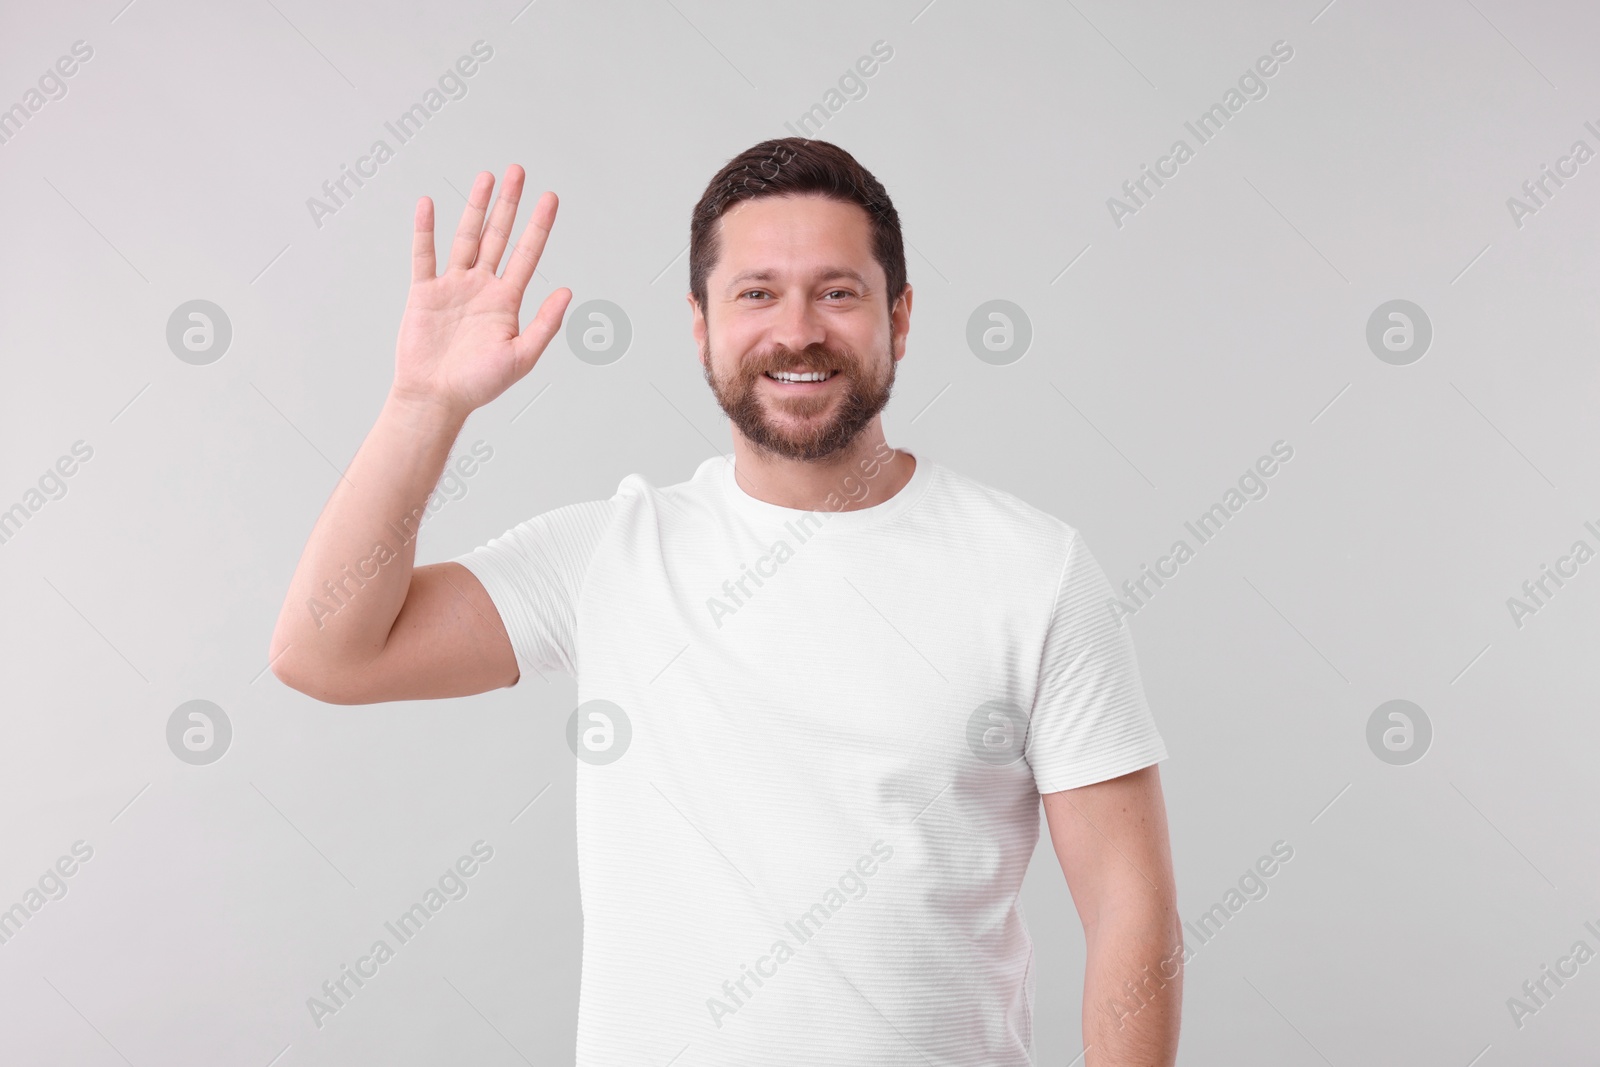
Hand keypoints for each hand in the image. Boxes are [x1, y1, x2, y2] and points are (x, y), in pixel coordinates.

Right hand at [391, 165, 571, 419]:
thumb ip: (544, 324)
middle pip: (498, 236)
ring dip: (475, 207)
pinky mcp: (424, 293)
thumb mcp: (521, 357)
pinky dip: (426, 230)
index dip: (539, 226)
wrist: (436, 398)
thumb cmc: (479, 385)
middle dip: (509, 204)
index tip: (550, 198)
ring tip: (486, 177)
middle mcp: (482, 288)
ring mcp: (453, 287)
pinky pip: (424, 255)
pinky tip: (428, 205)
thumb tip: (567, 292)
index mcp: (507, 301)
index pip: (527, 254)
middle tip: (518, 171)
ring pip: (466, 237)